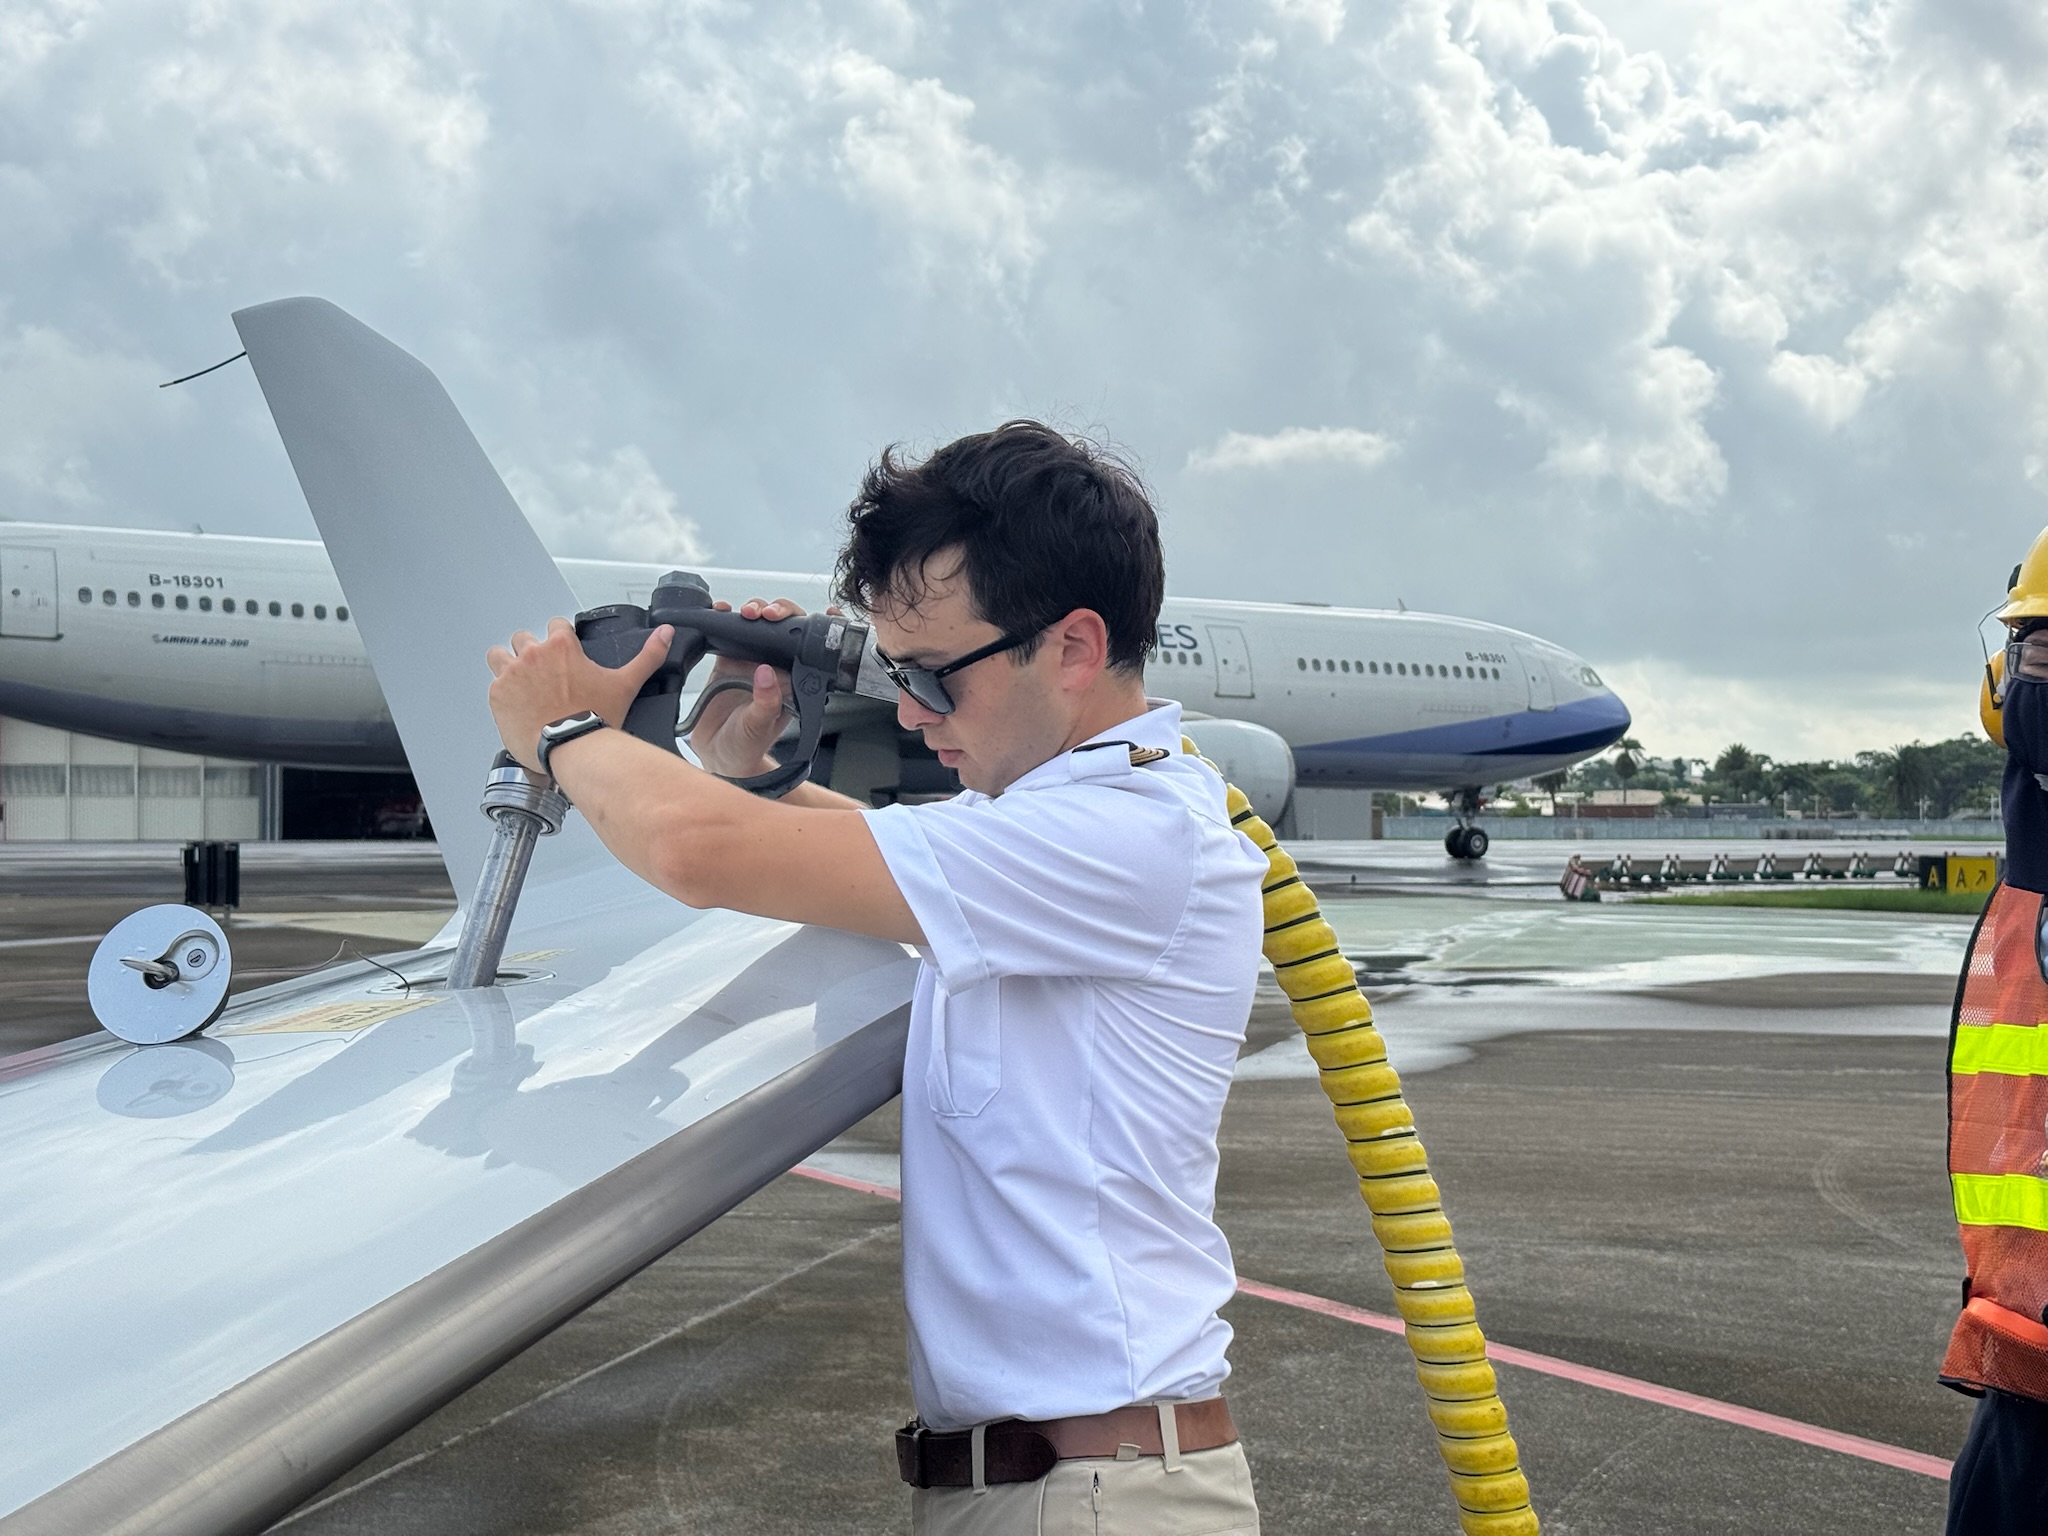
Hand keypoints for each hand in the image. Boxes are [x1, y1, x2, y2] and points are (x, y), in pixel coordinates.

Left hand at [486, 616, 670, 771]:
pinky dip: (503, 695)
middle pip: (523, 639)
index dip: (560, 641)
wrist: (572, 748)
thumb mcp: (625, 684)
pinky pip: (494, 685)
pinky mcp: (497, 695)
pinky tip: (518, 708)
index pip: (555, 626)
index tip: (564, 658)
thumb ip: (648, 656)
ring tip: (522, 687)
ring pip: (499, 656)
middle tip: (543, 677)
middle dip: (531, 654)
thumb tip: (665, 633)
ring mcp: (511, 673)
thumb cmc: (596, 718)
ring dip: (508, 666)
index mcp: (561, 646)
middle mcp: (532, 654)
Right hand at [686, 597, 825, 777]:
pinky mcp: (726, 659)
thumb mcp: (758, 729)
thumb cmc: (747, 747)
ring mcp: (750, 660)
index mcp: (793, 680)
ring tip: (747, 613)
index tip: (822, 613)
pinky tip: (720, 611)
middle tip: (768, 614)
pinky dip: (723, 617)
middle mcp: (775, 667)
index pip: (810, 647)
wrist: (718, 756)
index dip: (817, 627)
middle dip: (780, 612)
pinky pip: (726, 631)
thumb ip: (765, 704)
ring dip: (754, 609)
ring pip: (757, 624)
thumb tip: (766, 673)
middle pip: (784, 627)